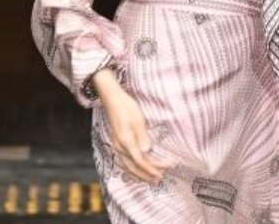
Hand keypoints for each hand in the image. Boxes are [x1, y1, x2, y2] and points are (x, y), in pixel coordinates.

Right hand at [92, 69, 175, 183]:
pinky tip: (138, 170)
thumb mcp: (138, 120)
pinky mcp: (117, 144)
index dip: (153, 167)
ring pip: (128, 167)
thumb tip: (147, 151)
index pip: (141, 161)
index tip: (166, 169)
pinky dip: (132, 170)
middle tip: (161, 178)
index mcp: (126, 141)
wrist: (113, 100)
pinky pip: (125, 162)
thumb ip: (142, 137)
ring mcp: (117, 146)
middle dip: (148, 174)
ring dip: (140, 175)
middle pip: (134, 167)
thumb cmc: (127, 107)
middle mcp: (120, 147)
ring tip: (151, 179)